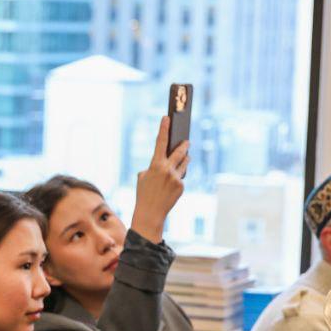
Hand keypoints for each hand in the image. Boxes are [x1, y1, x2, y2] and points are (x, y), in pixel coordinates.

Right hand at [129, 116, 188, 242]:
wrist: (150, 212)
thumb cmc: (143, 193)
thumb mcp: (143, 176)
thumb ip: (155, 167)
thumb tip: (167, 163)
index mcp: (155, 164)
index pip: (160, 142)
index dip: (163, 129)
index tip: (167, 118)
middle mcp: (167, 169)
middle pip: (179, 152)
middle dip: (184, 145)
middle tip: (187, 140)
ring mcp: (176, 178)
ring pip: (184, 164)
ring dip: (185, 159)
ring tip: (186, 155)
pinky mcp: (181, 186)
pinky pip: (181, 177)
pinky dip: (178, 177)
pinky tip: (174, 181)